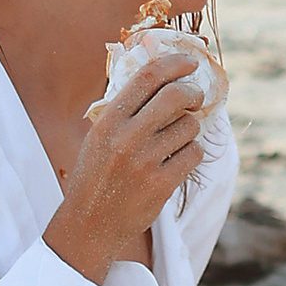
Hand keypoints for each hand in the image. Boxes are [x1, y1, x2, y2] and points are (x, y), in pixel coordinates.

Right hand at [45, 54, 210, 283]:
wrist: (89, 223)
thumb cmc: (97, 174)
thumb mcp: (100, 135)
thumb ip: (126, 108)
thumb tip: (164, 75)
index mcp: (109, 120)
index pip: (148, 77)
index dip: (175, 64)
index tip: (190, 62)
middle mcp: (126, 137)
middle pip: (176, 96)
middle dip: (193, 92)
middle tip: (195, 97)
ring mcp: (145, 162)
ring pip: (189, 126)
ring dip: (189, 129)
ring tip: (174, 141)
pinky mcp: (162, 184)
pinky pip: (193, 153)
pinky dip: (191, 153)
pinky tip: (176, 160)